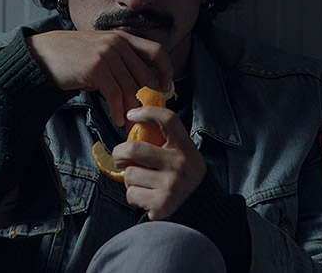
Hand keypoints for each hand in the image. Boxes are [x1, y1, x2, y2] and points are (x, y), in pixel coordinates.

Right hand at [27, 30, 172, 124]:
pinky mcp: (96, 68)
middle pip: (145, 75)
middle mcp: (118, 43)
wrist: (43, 54)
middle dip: (148, 98)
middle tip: (146, 113)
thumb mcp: (100, 51)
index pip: (156, 51)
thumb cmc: (72, 56)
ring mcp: (107, 54)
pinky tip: (117, 119)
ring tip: (130, 121)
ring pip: (131, 88)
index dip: (165, 70)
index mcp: (122, 38)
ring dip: (132, 109)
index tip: (165, 87)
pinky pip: (115, 94)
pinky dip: (118, 110)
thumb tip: (139, 86)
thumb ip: (120, 62)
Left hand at [112, 104, 205, 219]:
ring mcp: (171, 186)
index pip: (167, 119)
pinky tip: (147, 197)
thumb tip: (133, 125)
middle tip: (120, 158)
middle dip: (119, 154)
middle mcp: (179, 165)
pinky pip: (131, 195)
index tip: (132, 115)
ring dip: (130, 180)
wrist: (202, 210)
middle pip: (133, 149)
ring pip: (129, 175)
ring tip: (143, 183)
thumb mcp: (183, 155)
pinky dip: (134, 196)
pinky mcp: (161, 205)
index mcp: (185, 148)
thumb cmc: (185, 178)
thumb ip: (164, 142)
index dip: (147, 112)